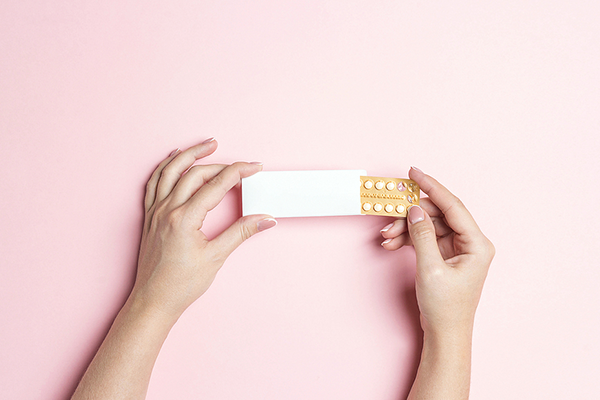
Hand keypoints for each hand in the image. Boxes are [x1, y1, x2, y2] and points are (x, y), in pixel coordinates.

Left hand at [132, 139, 276, 318]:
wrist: (153, 300)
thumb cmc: (181, 284)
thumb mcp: (216, 258)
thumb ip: (241, 232)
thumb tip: (265, 219)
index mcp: (184, 219)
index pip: (217, 185)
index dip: (238, 172)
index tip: (254, 167)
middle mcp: (167, 210)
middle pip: (196, 174)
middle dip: (221, 164)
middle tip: (241, 165)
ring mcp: (155, 211)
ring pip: (171, 171)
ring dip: (190, 154)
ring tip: (208, 145)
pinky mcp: (149, 216)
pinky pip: (154, 182)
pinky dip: (165, 167)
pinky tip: (174, 158)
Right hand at [380, 167, 494, 335]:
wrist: (444, 333)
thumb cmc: (445, 307)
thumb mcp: (430, 267)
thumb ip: (422, 234)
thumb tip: (415, 209)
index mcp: (477, 244)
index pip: (453, 206)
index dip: (432, 187)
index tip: (414, 173)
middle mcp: (471, 243)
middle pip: (438, 215)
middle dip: (411, 214)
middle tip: (389, 212)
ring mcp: (458, 249)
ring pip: (428, 225)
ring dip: (406, 228)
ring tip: (386, 235)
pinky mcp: (446, 255)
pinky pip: (425, 237)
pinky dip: (408, 238)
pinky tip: (392, 242)